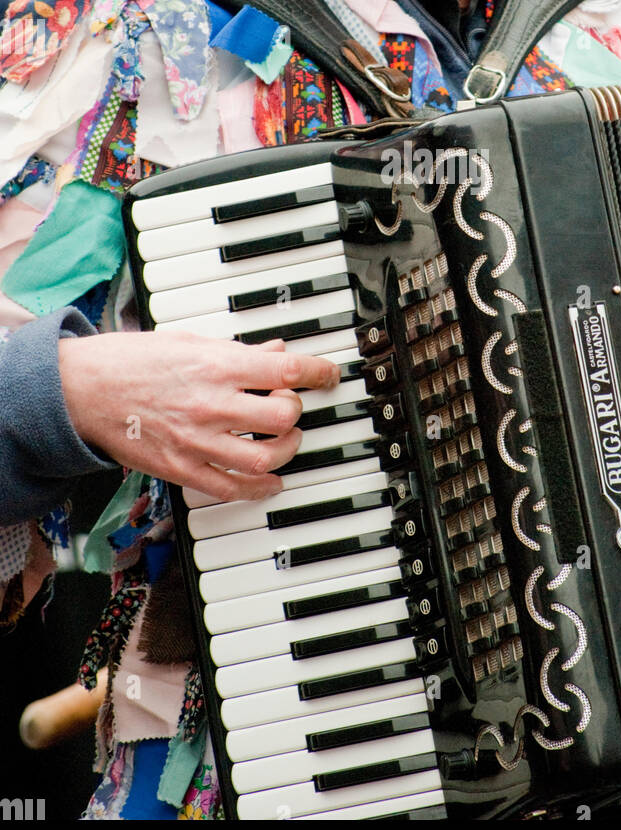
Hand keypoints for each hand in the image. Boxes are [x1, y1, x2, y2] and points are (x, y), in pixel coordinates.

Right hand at [58, 332, 339, 501]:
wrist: (83, 388)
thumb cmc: (132, 360)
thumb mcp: (190, 341)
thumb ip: (238, 351)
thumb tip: (276, 351)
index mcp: (217, 364)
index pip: (286, 370)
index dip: (317, 372)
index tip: (327, 374)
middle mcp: (212, 403)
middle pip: (283, 416)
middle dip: (296, 411)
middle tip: (291, 408)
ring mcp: (198, 439)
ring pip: (265, 455)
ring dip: (286, 450)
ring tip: (286, 441)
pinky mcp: (181, 468)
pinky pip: (232, 488)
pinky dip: (260, 488)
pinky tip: (269, 481)